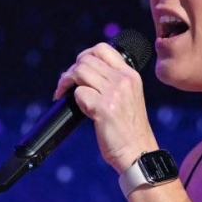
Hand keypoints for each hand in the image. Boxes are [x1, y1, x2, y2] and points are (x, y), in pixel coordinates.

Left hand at [53, 43, 155, 172]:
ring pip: (80, 72)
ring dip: (66, 82)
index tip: (78, 69)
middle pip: (87, 59)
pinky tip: (79, 110)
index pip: (103, 49)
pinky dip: (74, 100)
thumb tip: (84, 72)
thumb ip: (114, 83)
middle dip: (71, 70)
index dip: (85, 56)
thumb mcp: (129, 98)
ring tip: (63, 94)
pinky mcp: (103, 107)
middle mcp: (124, 80)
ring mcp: (114, 93)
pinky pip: (79, 93)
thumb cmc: (129, 130)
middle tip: (65, 84)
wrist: (137, 152)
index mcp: (130, 75)